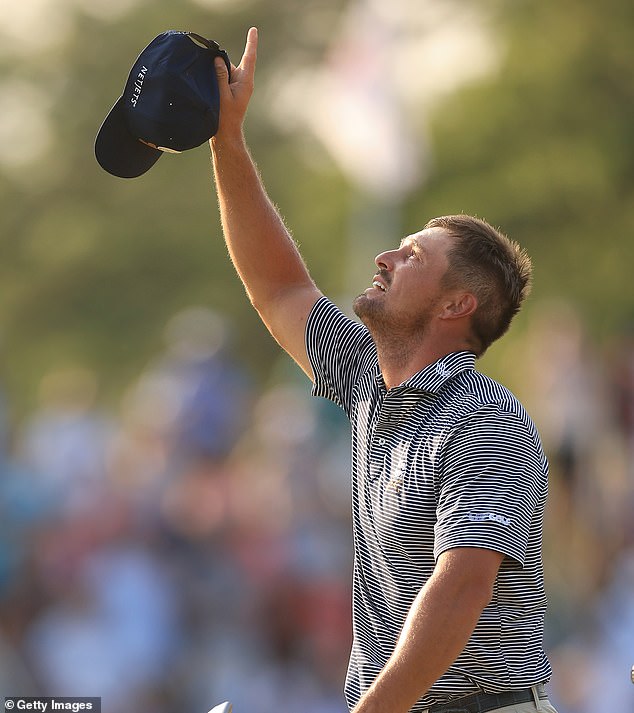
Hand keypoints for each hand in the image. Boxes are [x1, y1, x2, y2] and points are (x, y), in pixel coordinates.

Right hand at [212, 27, 257, 141]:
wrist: (227, 134)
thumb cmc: (225, 117)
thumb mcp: (222, 94)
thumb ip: (220, 75)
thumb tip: (219, 59)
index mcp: (245, 82)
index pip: (249, 57)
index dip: (251, 43)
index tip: (253, 30)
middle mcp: (243, 81)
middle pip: (231, 63)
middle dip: (221, 64)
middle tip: (217, 83)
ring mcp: (238, 86)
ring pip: (225, 70)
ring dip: (217, 74)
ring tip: (215, 92)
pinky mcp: (232, 90)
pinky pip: (223, 77)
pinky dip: (216, 79)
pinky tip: (212, 89)